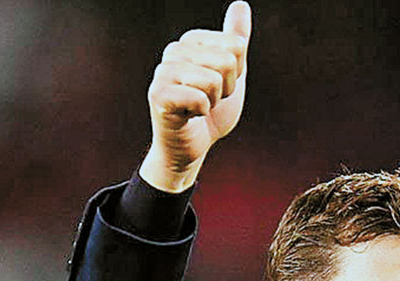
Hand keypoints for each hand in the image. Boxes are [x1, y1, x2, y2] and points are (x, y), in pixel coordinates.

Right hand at [139, 1, 250, 191]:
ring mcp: (163, 72)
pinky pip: (199, 98)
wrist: (192, 147)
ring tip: (199, 108)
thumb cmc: (211, 111)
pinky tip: (189, 116)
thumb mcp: (232, 73)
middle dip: (226, 89)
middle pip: (226, 61)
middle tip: (209, 100)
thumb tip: (240, 4)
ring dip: (213, 102)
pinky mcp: (158, 95)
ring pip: (214, 80)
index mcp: (191, 40)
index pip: (236, 46)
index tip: (220, 86)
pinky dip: (202, 113)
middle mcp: (174, 50)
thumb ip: (236, 39)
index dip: (237, 74)